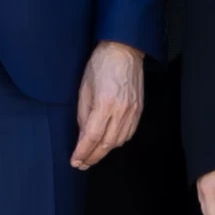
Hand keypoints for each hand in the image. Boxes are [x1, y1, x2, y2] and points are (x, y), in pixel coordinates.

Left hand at [70, 42, 146, 171]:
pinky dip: (117, 141)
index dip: (83, 152)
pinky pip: (129, 133)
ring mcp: (133, 111)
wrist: (124, 50)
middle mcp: (121, 111)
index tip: (75, 161)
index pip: (92, 137)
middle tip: (82, 164)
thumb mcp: (84, 88)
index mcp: (105, 104)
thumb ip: (83, 114)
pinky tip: (108, 143)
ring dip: (104, 152)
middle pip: (106, 144)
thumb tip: (82, 136)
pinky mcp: (139, 110)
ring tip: (92, 156)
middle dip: (93, 157)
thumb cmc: (100, 64)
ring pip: (119, 141)